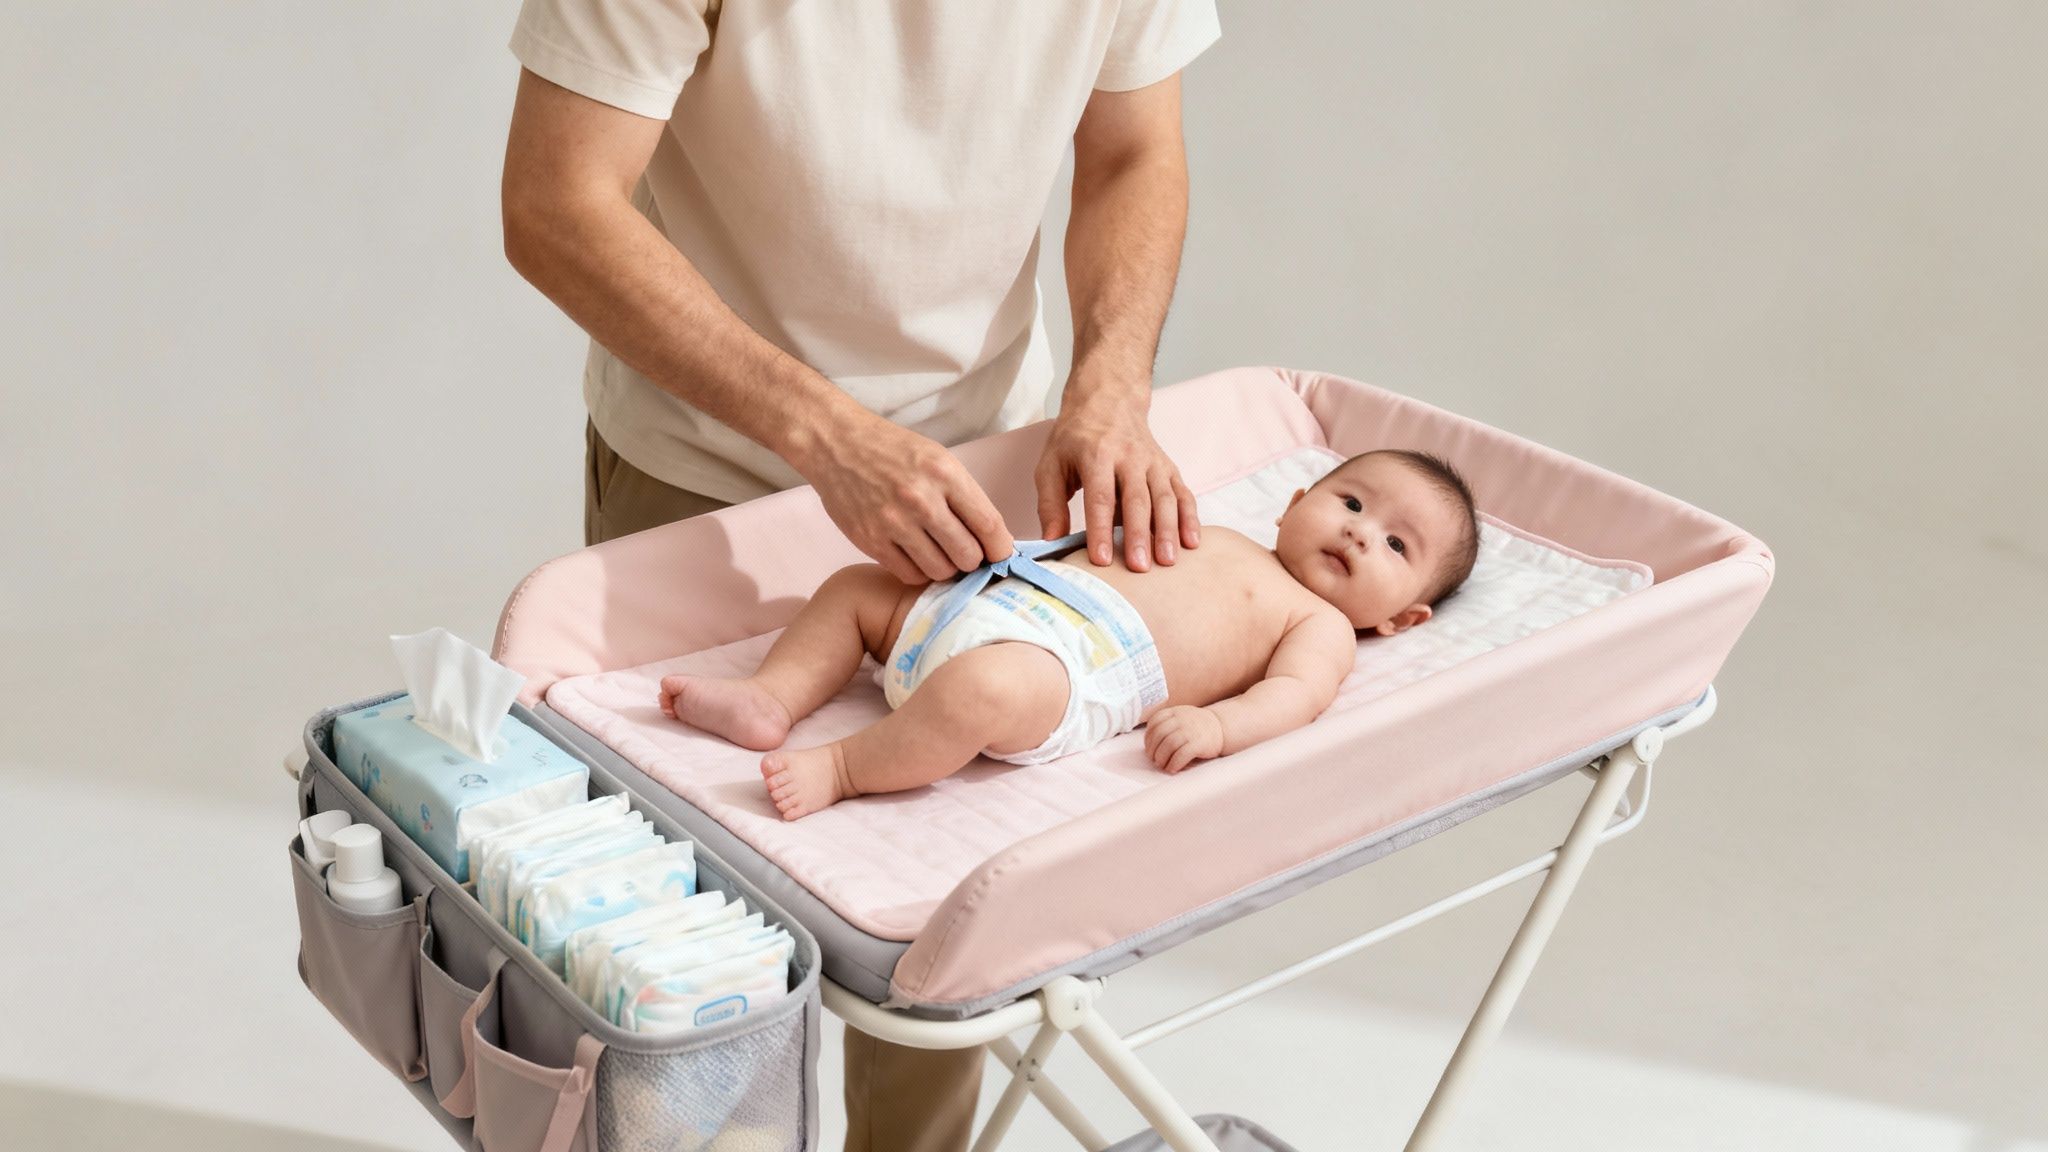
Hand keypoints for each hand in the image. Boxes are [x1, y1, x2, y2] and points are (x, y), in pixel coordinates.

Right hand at [802, 416, 1014, 584]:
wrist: (836, 445)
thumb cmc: (892, 450)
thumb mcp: (937, 459)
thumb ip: (964, 496)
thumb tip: (993, 538)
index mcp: (944, 474)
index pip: (989, 525)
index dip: (1001, 548)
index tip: (1002, 555)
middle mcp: (921, 500)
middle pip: (968, 554)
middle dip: (974, 560)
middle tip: (968, 554)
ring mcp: (893, 523)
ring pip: (941, 570)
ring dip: (947, 568)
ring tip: (941, 554)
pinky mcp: (870, 541)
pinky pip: (910, 574)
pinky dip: (920, 571)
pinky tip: (918, 556)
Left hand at [1034, 389, 1199, 571]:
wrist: (1108, 400)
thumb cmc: (1075, 439)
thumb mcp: (1051, 464)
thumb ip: (1050, 504)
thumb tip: (1052, 542)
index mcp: (1096, 454)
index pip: (1100, 497)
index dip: (1100, 529)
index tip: (1101, 559)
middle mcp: (1129, 456)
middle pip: (1137, 500)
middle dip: (1139, 535)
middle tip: (1139, 567)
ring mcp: (1153, 461)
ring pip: (1164, 498)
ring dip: (1168, 531)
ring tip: (1167, 562)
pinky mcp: (1168, 467)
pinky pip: (1183, 493)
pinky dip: (1190, 518)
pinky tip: (1192, 542)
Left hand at [1143, 705, 1223, 774]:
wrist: (1220, 727)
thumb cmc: (1196, 726)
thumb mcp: (1180, 716)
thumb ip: (1166, 723)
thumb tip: (1149, 744)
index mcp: (1174, 712)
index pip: (1154, 723)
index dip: (1148, 738)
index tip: (1149, 747)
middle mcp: (1181, 719)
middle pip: (1159, 735)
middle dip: (1153, 750)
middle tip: (1154, 759)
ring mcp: (1190, 731)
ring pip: (1168, 745)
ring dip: (1161, 758)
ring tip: (1162, 765)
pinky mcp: (1198, 743)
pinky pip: (1181, 755)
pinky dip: (1174, 764)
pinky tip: (1172, 768)